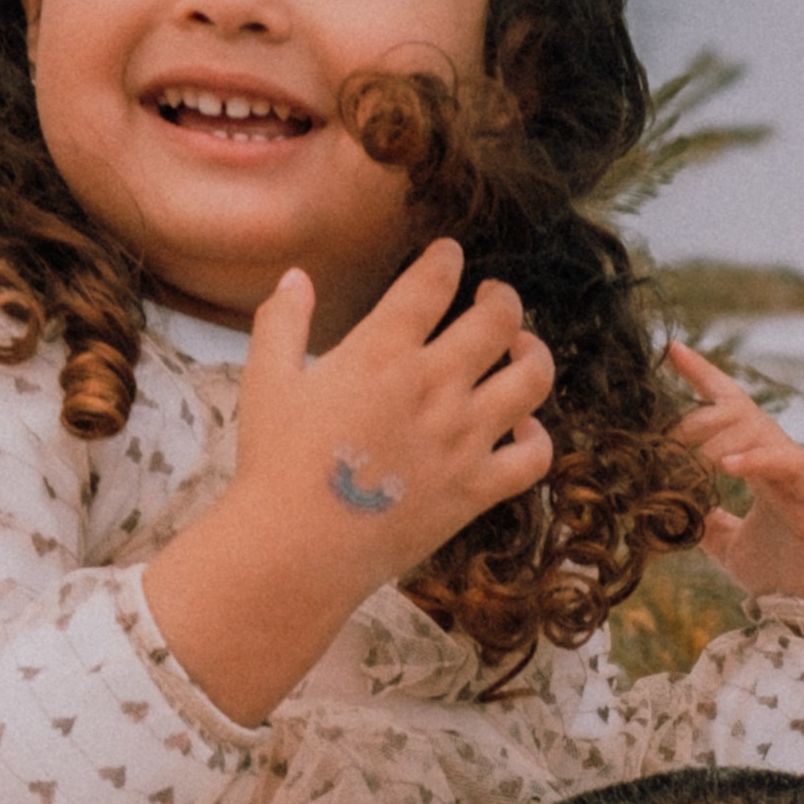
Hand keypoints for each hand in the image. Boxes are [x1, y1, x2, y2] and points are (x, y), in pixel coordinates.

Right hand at [142, 240, 552, 725]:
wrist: (296, 550)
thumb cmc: (274, 465)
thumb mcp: (266, 381)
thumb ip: (283, 321)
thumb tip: (296, 276)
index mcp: (383, 352)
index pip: (433, 282)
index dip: (446, 258)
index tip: (448, 254)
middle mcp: (434, 386)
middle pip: (498, 318)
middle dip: (501, 297)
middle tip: (492, 297)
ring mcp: (463, 438)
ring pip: (532, 377)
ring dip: (532, 353)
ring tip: (521, 349)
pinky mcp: (476, 488)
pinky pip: (534, 457)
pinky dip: (536, 438)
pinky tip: (521, 429)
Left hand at [664, 340, 803, 609]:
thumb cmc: (784, 580)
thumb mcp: (729, 546)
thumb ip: (708, 521)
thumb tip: (676, 508)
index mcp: (760, 466)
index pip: (730, 409)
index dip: (703, 378)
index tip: (671, 351)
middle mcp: (781, 461)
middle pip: (739, 412)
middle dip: (697, 413)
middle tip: (663, 433)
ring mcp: (800, 474)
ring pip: (759, 430)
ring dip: (716, 436)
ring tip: (684, 451)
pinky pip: (787, 462)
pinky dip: (755, 459)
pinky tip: (725, 466)